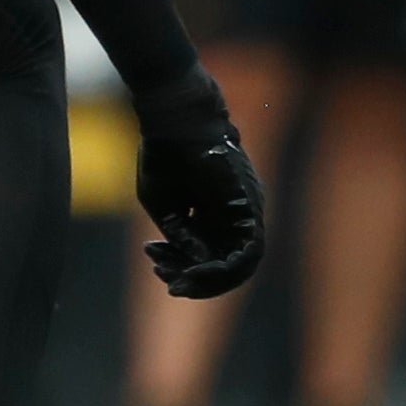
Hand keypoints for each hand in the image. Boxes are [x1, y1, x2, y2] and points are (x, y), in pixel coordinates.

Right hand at [133, 80, 265, 298]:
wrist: (175, 119)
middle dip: (198, 283)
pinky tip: (194, 271)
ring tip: (180, 283)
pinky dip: (224, 270)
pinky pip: (249, 253)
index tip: (154, 266)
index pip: (208, 256)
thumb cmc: (164, 154)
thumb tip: (196, 263)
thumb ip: (181, 235)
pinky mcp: (251, 207)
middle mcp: (234, 216)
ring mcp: (246, 212)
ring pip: (242, 266)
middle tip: (171, 286)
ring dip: (211, 282)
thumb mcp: (163, 204)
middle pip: (226, 265)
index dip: (183, 268)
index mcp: (212, 215)